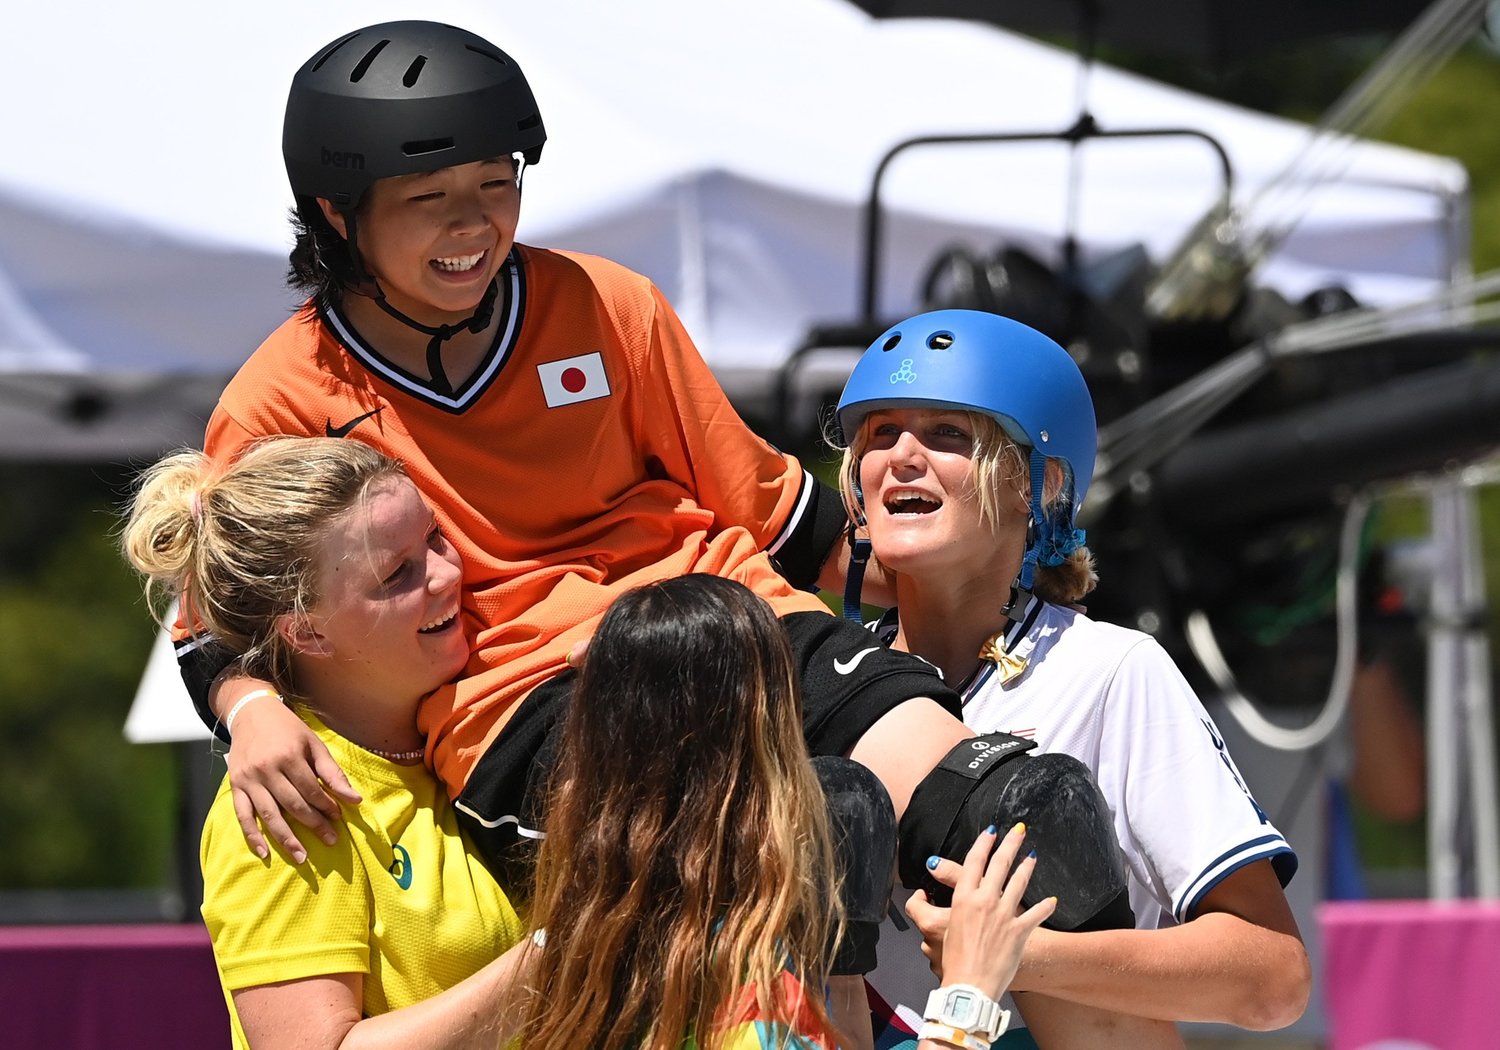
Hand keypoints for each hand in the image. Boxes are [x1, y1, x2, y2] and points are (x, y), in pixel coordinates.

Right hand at [226, 690, 359, 861]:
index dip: (327, 805)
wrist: (251, 714)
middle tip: (330, 840)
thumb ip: (332, 772)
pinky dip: (252, 836)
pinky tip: (264, 852)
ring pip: (269, 814)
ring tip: (301, 857)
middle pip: (293, 804)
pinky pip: (242, 815)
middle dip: (313, 824)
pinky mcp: (236, 786)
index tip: (338, 817)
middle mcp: (267, 770)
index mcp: (289, 756)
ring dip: (286, 838)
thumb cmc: (288, 730)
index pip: (312, 790)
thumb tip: (354, 799)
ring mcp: (249, 780)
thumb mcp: (314, 744)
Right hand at [907, 823, 1054, 1000]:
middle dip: (1011, 843)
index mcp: (963, 898)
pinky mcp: (1019, 931)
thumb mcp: (937, 928)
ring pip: (1019, 882)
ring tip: (1033, 855)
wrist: (971, 986)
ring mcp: (1004, 915)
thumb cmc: (954, 961)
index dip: (984, 843)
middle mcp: (985, 901)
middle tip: (1020, 830)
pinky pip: (1036, 914)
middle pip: (999, 864)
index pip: (974, 862)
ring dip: (1027, 866)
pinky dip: (1045, 906)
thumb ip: (929, 908)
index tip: (991, 830)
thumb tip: (921, 896)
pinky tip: (1052, 899)